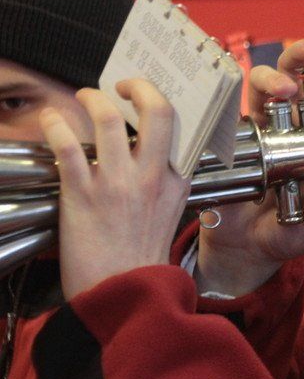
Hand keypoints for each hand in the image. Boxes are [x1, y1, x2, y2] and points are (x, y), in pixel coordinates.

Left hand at [41, 80, 189, 299]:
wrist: (122, 292)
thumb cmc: (140, 257)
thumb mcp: (168, 214)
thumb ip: (162, 183)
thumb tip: (142, 155)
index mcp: (175, 180)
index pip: (177, 128)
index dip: (157, 104)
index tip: (142, 99)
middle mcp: (151, 175)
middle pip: (157, 110)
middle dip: (139, 86)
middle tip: (122, 85)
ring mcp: (117, 183)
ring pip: (108, 118)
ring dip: (91, 98)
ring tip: (84, 97)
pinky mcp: (82, 194)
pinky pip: (67, 145)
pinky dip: (55, 125)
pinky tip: (51, 120)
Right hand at [195, 39, 303, 296]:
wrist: (243, 248)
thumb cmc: (289, 232)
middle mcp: (294, 129)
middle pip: (301, 84)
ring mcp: (262, 130)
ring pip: (266, 87)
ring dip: (275, 76)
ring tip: (285, 87)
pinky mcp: (230, 138)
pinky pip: (228, 110)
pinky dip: (231, 101)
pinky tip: (239, 100)